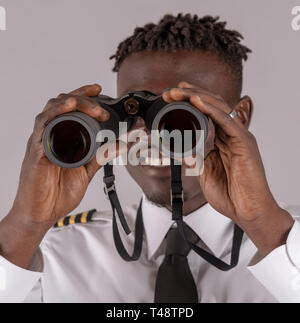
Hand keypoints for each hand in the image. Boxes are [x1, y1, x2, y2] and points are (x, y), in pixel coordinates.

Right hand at [9, 84, 111, 229]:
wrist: (41, 214)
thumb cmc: (57, 192)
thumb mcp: (86, 170)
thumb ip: (102, 155)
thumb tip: (122, 143)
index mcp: (62, 138)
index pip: (70, 109)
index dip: (83, 96)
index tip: (98, 89)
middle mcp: (50, 136)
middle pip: (62, 105)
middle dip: (83, 99)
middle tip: (101, 106)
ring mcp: (42, 142)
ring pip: (51, 110)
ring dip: (71, 102)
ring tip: (89, 104)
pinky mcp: (36, 151)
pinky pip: (43, 127)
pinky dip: (55, 114)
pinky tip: (68, 109)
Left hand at [163, 82, 293, 255]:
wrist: (247, 211)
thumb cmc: (230, 194)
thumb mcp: (204, 171)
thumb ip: (196, 156)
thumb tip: (182, 148)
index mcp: (223, 140)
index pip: (207, 114)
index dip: (190, 102)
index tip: (172, 98)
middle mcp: (232, 134)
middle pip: (212, 106)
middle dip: (191, 95)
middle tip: (171, 91)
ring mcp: (239, 137)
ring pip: (219, 108)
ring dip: (197, 97)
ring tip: (180, 91)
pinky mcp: (245, 143)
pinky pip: (227, 122)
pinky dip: (212, 110)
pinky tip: (198, 101)